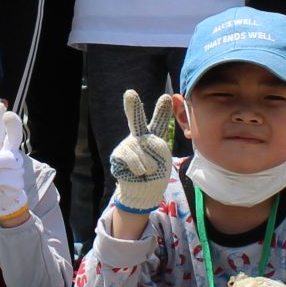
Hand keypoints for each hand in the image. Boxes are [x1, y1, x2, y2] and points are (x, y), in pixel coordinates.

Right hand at [108, 89, 177, 214]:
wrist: (144, 193)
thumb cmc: (157, 175)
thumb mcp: (164, 159)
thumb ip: (157, 146)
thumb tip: (140, 141)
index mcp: (153, 137)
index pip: (159, 122)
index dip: (162, 111)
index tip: (167, 97)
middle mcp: (139, 138)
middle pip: (136, 119)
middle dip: (133, 106)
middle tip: (130, 93)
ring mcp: (127, 145)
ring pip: (141, 149)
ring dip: (149, 165)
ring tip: (146, 171)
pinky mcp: (118, 155)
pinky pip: (133, 158)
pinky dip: (139, 169)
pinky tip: (137, 173)